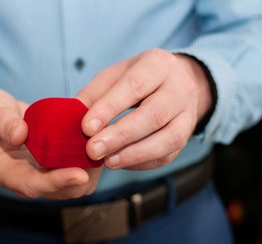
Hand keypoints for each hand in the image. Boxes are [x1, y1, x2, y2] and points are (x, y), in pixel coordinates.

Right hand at [0, 87, 101, 199]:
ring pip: (67, 186)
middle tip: (102, 159)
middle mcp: (22, 177)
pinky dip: (84, 163)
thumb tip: (21, 134)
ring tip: (103, 152)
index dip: (56, 182)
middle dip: (80, 181)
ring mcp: (35, 173)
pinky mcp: (46, 165)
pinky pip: (69, 171)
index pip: (31, 185)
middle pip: (56, 192)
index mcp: (3, 171)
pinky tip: (96, 146)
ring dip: (87, 174)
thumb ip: (1, 122)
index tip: (81, 174)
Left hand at [77, 49, 211, 169]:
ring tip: (108, 162)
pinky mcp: (187, 135)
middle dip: (121, 135)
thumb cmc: (138, 78)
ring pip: (169, 138)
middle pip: (154, 114)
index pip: (134, 86)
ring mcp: (188, 113)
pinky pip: (169, 154)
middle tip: (93, 150)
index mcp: (158, 64)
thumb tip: (72, 117)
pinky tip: (122, 162)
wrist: (174, 82)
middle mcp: (179, 87)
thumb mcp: (114, 75)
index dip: (109, 108)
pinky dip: (143, 162)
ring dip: (135, 154)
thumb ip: (94, 94)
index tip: (86, 128)